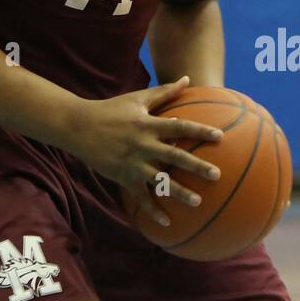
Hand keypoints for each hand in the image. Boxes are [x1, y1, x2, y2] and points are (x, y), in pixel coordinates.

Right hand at [66, 76, 221, 224]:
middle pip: (174, 157)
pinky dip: (152, 210)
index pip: (179, 127)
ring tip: (197, 201)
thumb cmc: (111, 109)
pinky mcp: (122, 177)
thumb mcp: (137, 98)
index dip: (199, 132)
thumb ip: (164, 92)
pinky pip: (139, 197)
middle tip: (216, 175)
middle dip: (196, 166)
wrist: (79, 126)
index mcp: (148, 125)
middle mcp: (142, 144)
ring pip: (159, 180)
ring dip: (179, 192)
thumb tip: (186, 79)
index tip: (220, 137)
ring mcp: (132, 163)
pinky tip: (167, 222)